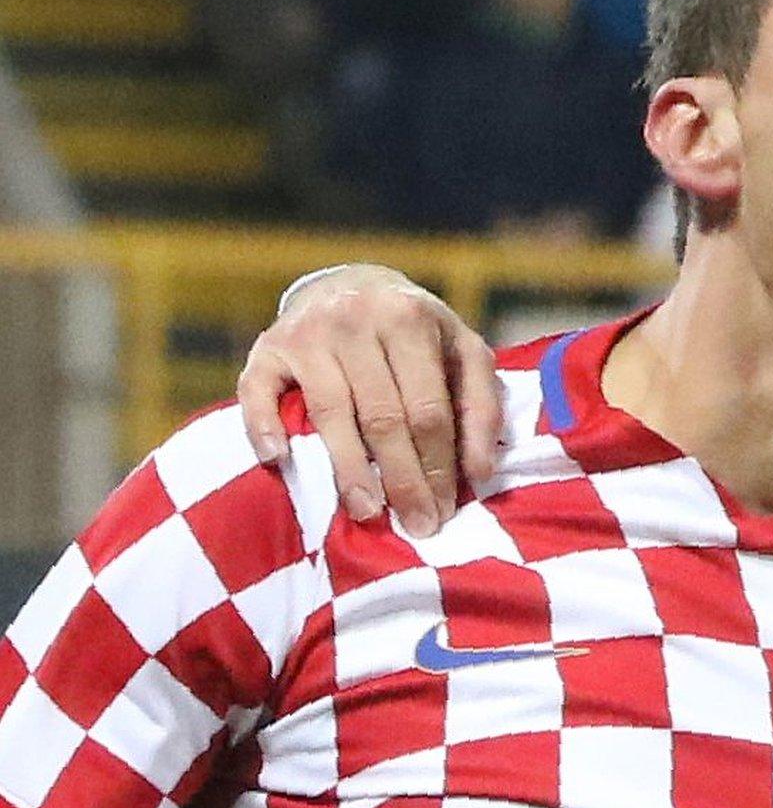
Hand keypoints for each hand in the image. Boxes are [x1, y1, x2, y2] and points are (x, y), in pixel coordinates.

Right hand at [237, 264, 500, 535]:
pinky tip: (277, 461)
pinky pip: (257, 392)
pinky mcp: (267, 346)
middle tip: (416, 524)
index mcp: (411, 320)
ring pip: (330, 412)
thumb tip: (480, 471)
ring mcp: (309, 333)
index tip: (445, 511)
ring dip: (347, 469)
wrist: (351, 283)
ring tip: (367, 513)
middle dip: (403, 478)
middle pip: (383, 415)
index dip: (438, 464)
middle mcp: (357, 322)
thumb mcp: (462, 350)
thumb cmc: (416, 332)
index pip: (428, 408)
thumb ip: (480, 405)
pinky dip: (264, 426)